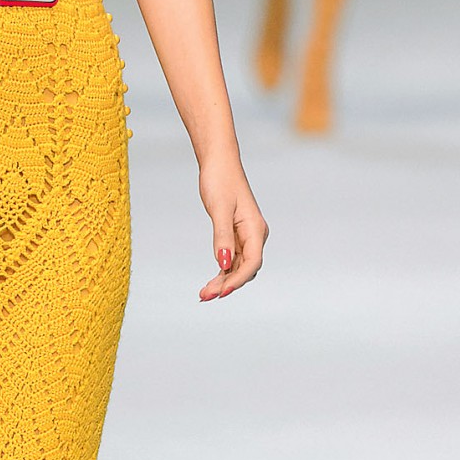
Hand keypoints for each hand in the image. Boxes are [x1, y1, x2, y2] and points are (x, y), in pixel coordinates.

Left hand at [198, 162, 267, 300]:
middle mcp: (254, 235)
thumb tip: (223, 264)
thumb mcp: (219, 209)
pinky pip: (232, 259)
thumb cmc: (220, 181)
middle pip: (245, 268)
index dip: (237, 280)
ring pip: (238, 266)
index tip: (221, 292)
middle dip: (227, 284)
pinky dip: (222, 271)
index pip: (252, 262)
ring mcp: (246, 236)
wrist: (218, 163)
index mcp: (255, 229)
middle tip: (205, 296)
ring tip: (204, 294)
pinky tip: (210, 282)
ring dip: (223, 281)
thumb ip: (222, 237)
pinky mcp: (235, 234)